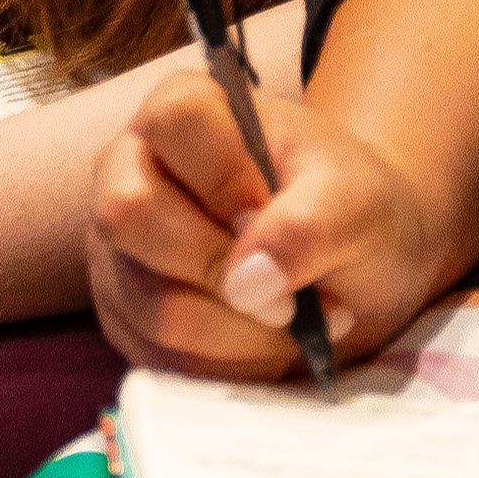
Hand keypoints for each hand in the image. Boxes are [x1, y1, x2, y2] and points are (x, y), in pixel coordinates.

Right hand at [89, 72, 463, 375]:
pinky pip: (159, 359)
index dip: (224, 176)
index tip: (272, 211)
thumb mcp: (359, 203)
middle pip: (128, 214)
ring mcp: (118, 251)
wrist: (357, 269)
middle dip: (220, 269)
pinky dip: (229, 366)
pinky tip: (267, 344)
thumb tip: (246, 282)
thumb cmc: (353, 212)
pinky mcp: (126, 318)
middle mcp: (129, 171)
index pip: (173, 121)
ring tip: (297, 320)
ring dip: (241, 331)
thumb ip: (310, 224)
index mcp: (183, 111)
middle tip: (290, 292)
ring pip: (150, 303)